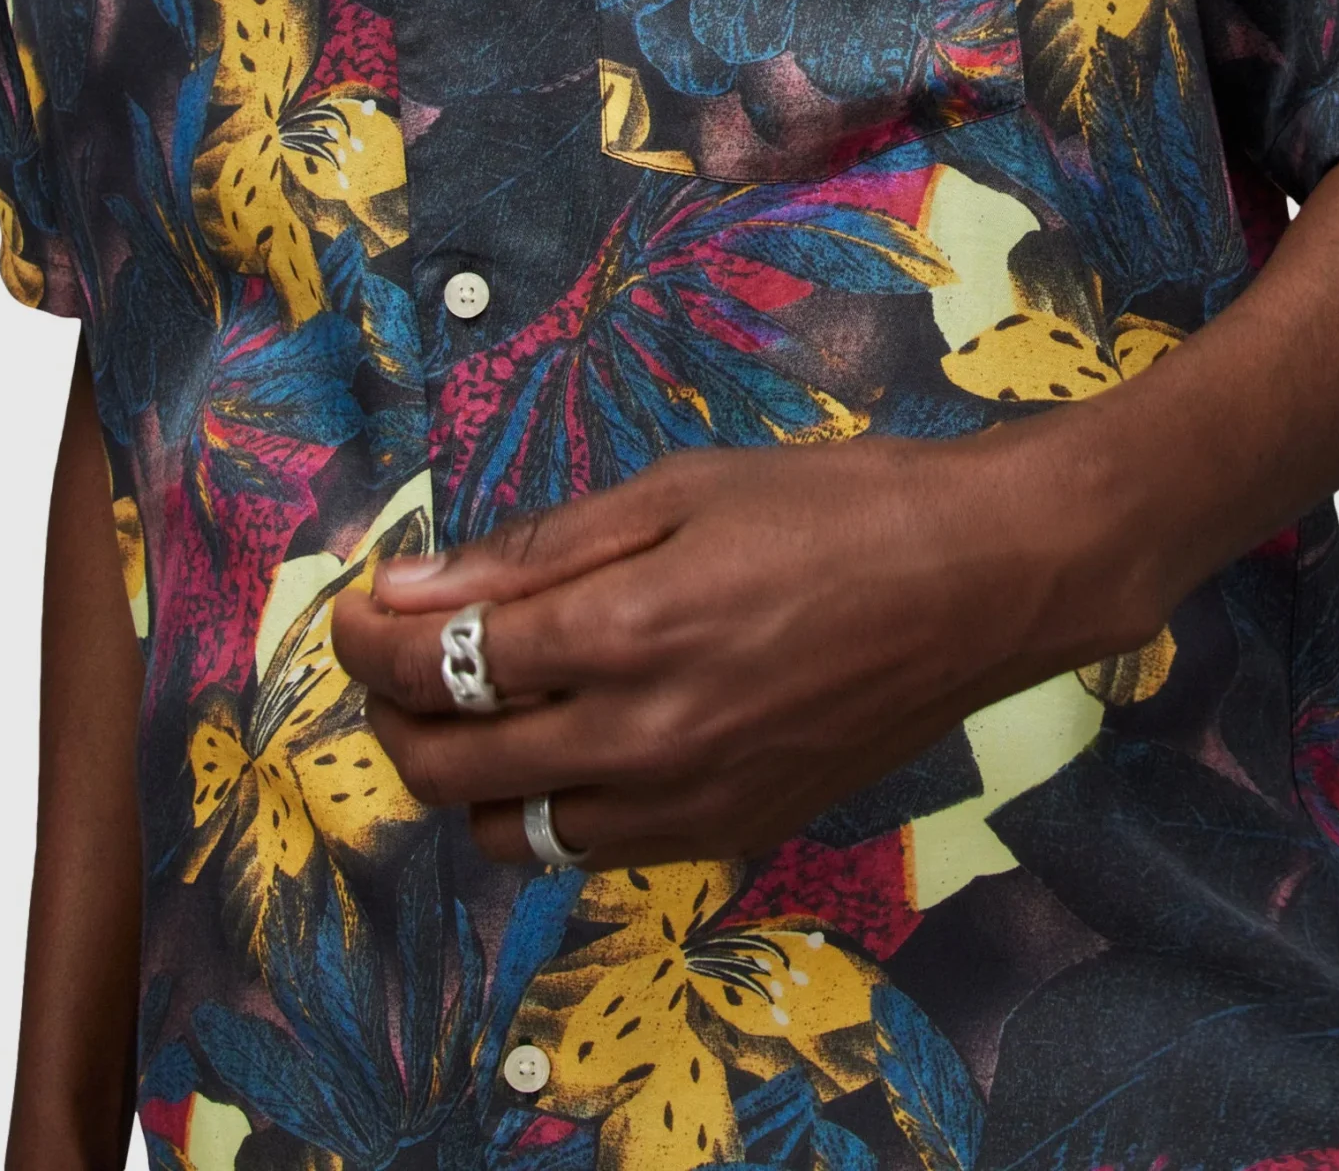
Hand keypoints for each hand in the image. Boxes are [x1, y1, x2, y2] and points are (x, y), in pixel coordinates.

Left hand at [330, 423, 1156, 870]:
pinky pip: (594, 850)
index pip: (440, 663)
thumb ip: (539, 549)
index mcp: (628, 631)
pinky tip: (575, 740)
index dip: (372, 636)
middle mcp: (645, 739)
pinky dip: (551, 807)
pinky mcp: (731, 833)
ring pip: (510, 832)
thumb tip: (411, 583)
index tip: (357, 606)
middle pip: (450, 765)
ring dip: (465, 774)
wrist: (982, 581)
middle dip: (394, 710)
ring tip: (479, 706)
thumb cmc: (840, 506)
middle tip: (397, 655)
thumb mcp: (682, 488)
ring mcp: (690, 803)